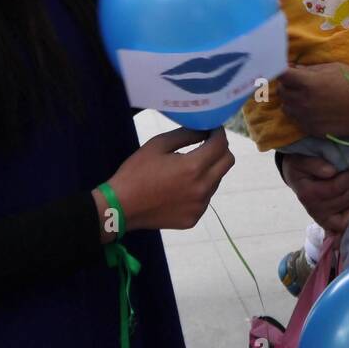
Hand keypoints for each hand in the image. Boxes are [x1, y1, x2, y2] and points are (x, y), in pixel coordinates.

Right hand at [100, 127, 233, 235]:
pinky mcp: (194, 218)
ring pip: (216, 180)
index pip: (221, 145)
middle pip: (228, 162)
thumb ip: (186, 135)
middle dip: (220, 149)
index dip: (219, 133)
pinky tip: (179, 188)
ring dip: (209, 170)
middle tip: (206, 145)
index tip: (212, 129)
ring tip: (185, 169)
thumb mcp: (158, 145)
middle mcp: (202, 188)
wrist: (120, 207)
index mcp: (194, 167)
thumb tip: (206, 130)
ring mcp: (200, 206)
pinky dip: (198, 189)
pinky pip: (205, 198)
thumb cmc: (137, 172)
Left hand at [278, 61, 348, 137]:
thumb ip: (311, 69)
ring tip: (304, 96)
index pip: (280, 74)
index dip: (278, 69)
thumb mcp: (335, 68)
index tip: (281, 68)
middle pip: (281, 91)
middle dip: (286, 84)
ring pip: (286, 106)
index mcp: (307, 83)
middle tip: (298, 81)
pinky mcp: (310, 129)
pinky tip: (312, 109)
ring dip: (291, 99)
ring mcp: (305, 117)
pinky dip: (299, 113)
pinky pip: (296, 119)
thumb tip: (294, 68)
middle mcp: (302, 101)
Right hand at [280, 153, 348, 233]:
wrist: (295, 178)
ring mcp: (323, 218)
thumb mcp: (300, 161)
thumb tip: (331, 171)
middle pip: (344, 199)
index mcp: (308, 194)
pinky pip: (347, 222)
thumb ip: (314, 164)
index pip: (335, 187)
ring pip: (348, 211)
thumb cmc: (299, 168)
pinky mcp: (329, 223)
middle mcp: (315, 209)